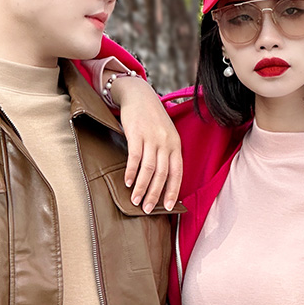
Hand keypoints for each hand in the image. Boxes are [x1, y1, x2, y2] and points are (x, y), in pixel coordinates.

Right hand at [110, 74, 181, 212]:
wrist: (139, 94)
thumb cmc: (152, 118)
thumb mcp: (165, 135)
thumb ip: (165, 153)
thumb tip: (161, 179)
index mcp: (175, 145)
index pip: (177, 173)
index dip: (172, 191)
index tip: (167, 207)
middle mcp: (166, 143)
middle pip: (162, 174)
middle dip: (154, 194)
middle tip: (146, 209)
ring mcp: (152, 138)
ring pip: (149, 169)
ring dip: (141, 187)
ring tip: (134, 200)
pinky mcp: (137, 134)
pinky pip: (135, 158)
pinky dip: (131, 172)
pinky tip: (126, 182)